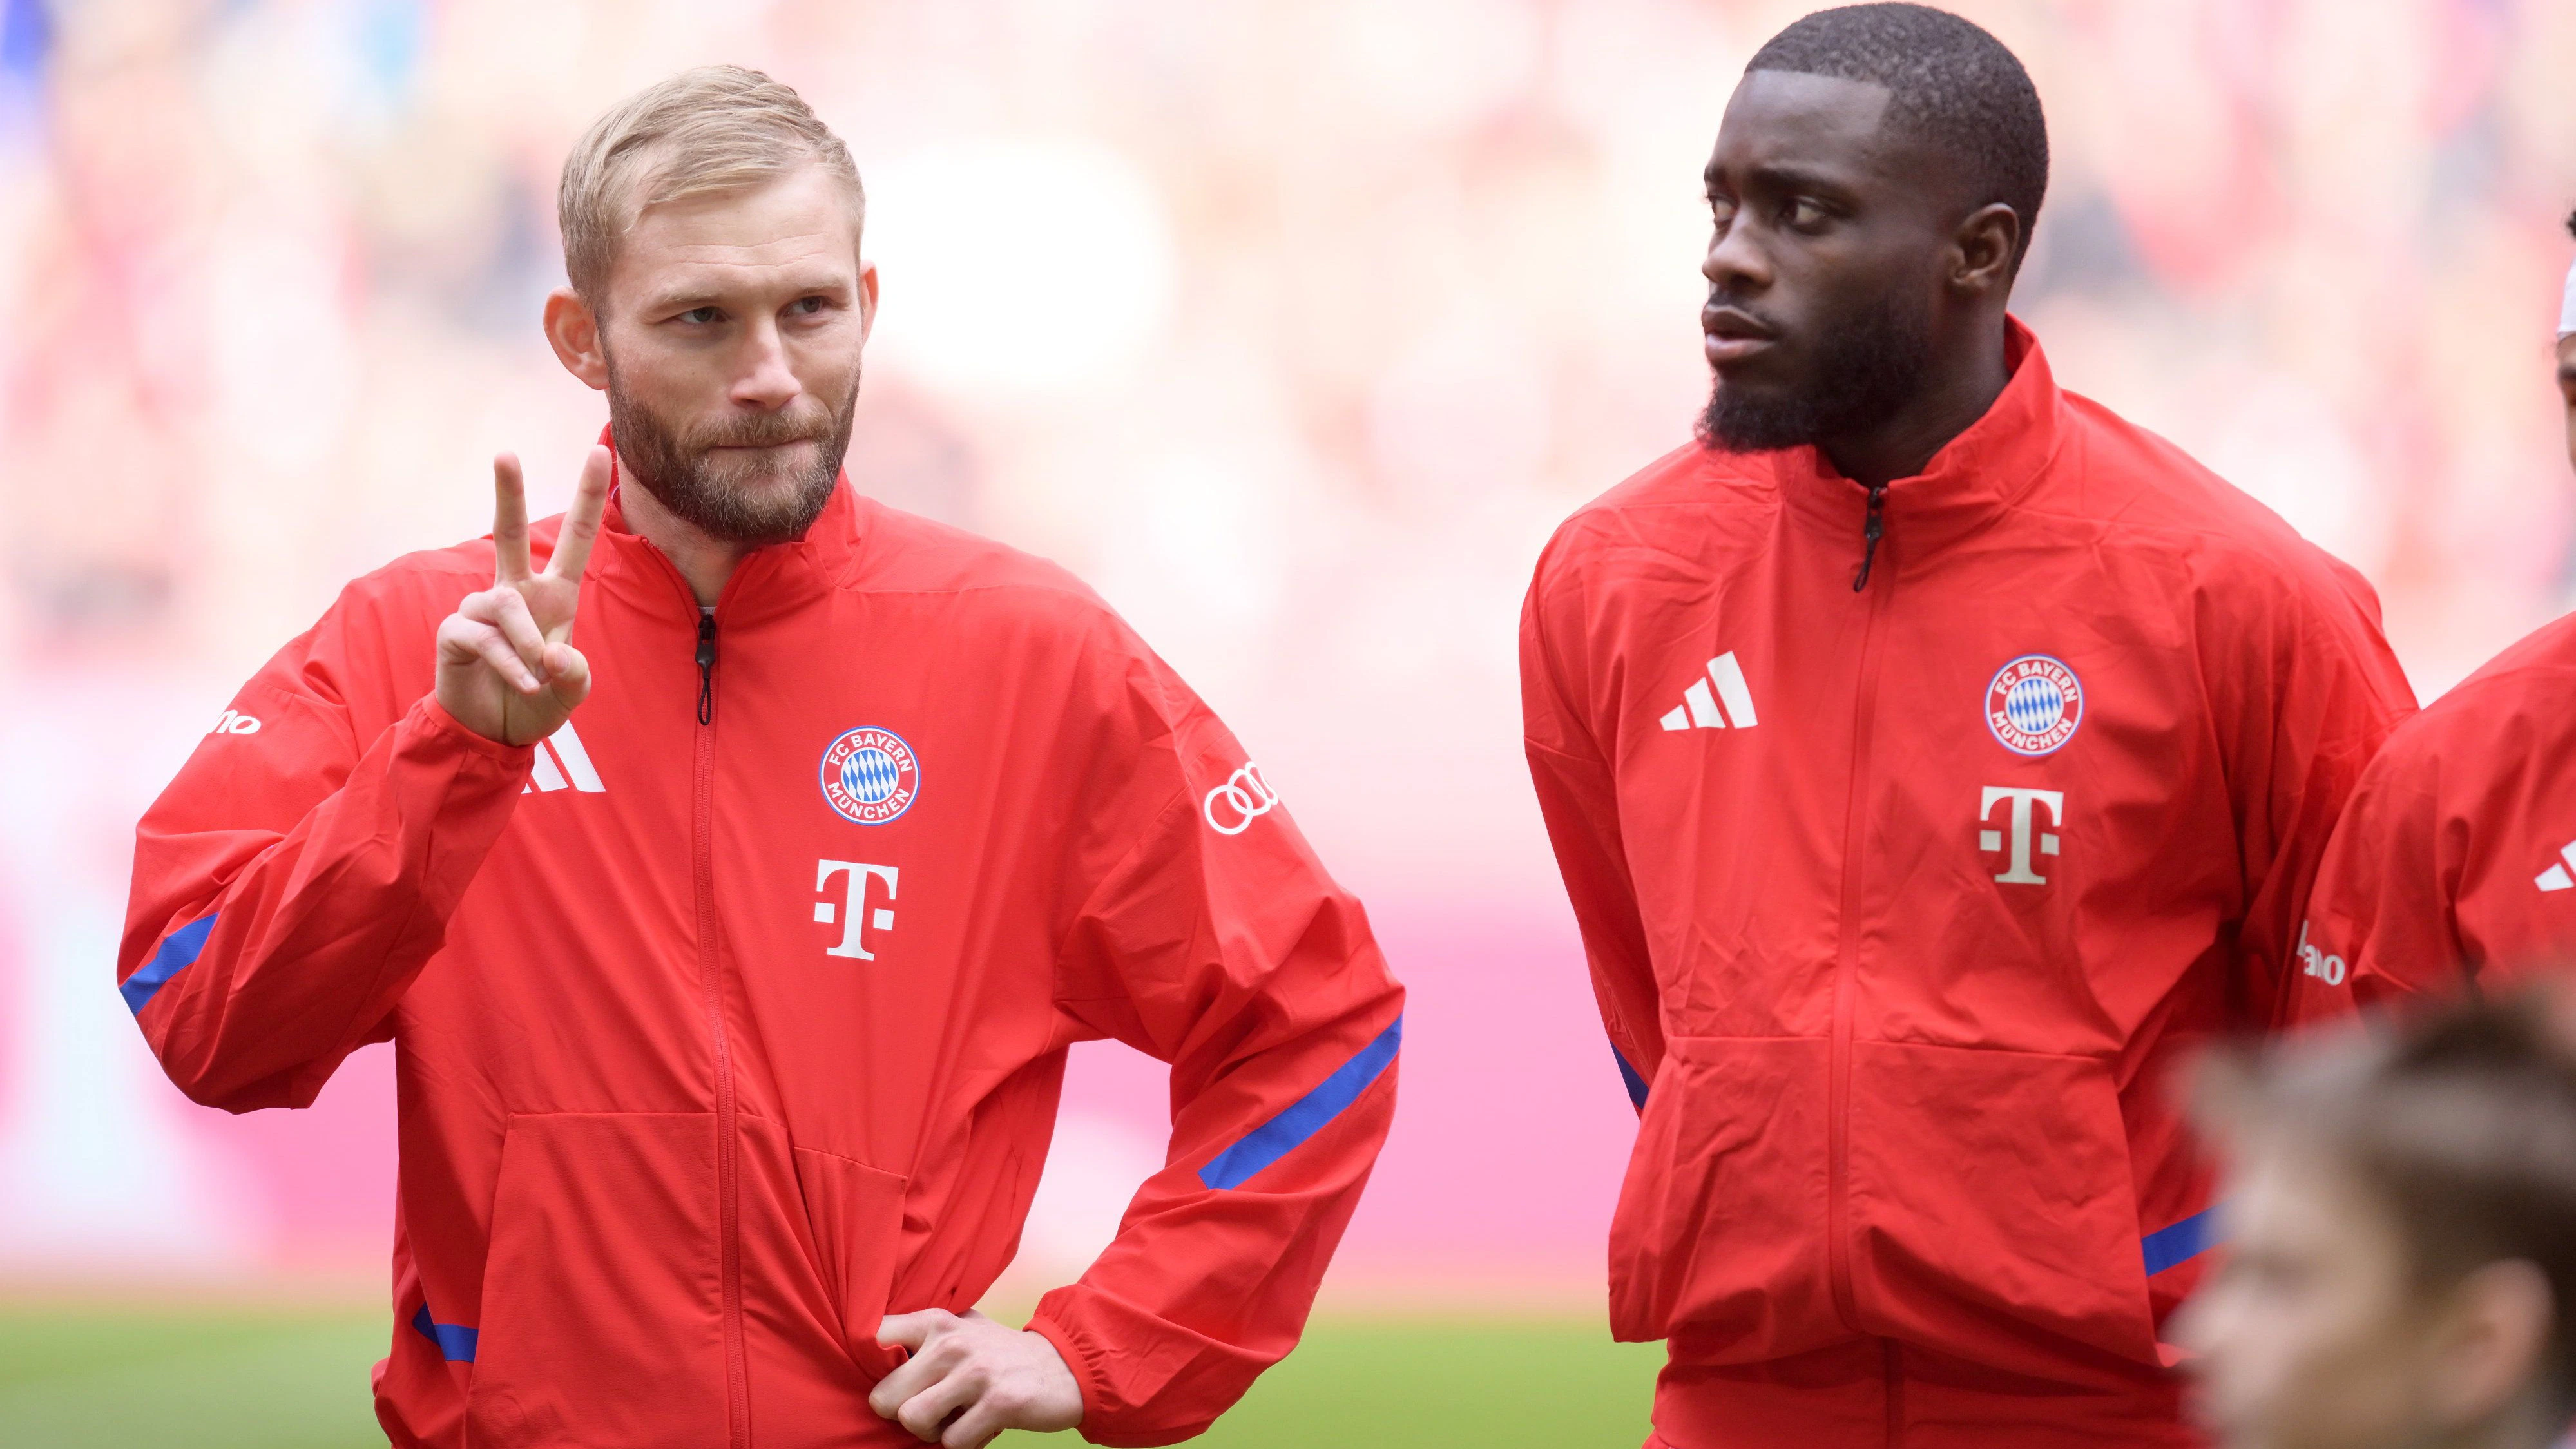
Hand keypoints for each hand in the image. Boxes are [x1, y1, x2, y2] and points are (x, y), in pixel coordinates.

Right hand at [434, 448, 610, 745]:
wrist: (492, 732)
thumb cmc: (536, 701)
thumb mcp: (571, 692)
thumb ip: (575, 676)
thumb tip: (555, 655)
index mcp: (555, 595)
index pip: (575, 539)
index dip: (587, 497)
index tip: (600, 452)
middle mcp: (517, 592)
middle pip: (510, 533)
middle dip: (508, 493)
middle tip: (505, 453)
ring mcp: (483, 609)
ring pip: (507, 605)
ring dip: (527, 645)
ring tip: (536, 677)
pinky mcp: (457, 631)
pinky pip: (486, 637)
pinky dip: (510, 663)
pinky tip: (522, 682)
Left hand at [870, 1309, 1082, 1447]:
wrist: (1065, 1367)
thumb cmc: (998, 1355)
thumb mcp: (961, 1329)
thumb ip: (922, 1337)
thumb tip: (871, 1351)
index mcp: (936, 1321)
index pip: (875, 1337)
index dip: (873, 1369)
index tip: (895, 1379)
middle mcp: (952, 1341)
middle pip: (884, 1398)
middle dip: (903, 1414)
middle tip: (932, 1409)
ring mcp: (976, 1371)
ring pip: (913, 1422)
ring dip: (933, 1432)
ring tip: (956, 1418)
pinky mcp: (1000, 1401)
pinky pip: (953, 1442)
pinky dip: (965, 1443)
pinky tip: (983, 1425)